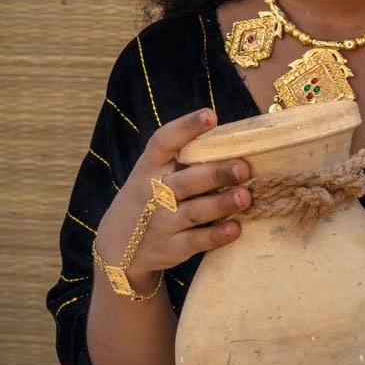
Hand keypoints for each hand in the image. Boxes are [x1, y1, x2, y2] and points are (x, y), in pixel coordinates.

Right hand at [94, 107, 250, 290]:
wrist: (118, 247)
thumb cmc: (149, 199)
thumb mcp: (153, 174)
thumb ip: (183, 160)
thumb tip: (235, 141)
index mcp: (149, 167)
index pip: (163, 142)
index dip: (186, 127)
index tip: (210, 115)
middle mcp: (153, 193)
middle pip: (186, 180)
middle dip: (216, 173)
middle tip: (244, 167)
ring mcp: (161, 222)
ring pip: (195, 211)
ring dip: (222, 203)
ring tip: (246, 196)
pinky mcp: (171, 248)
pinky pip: (196, 241)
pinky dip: (216, 235)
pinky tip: (236, 228)